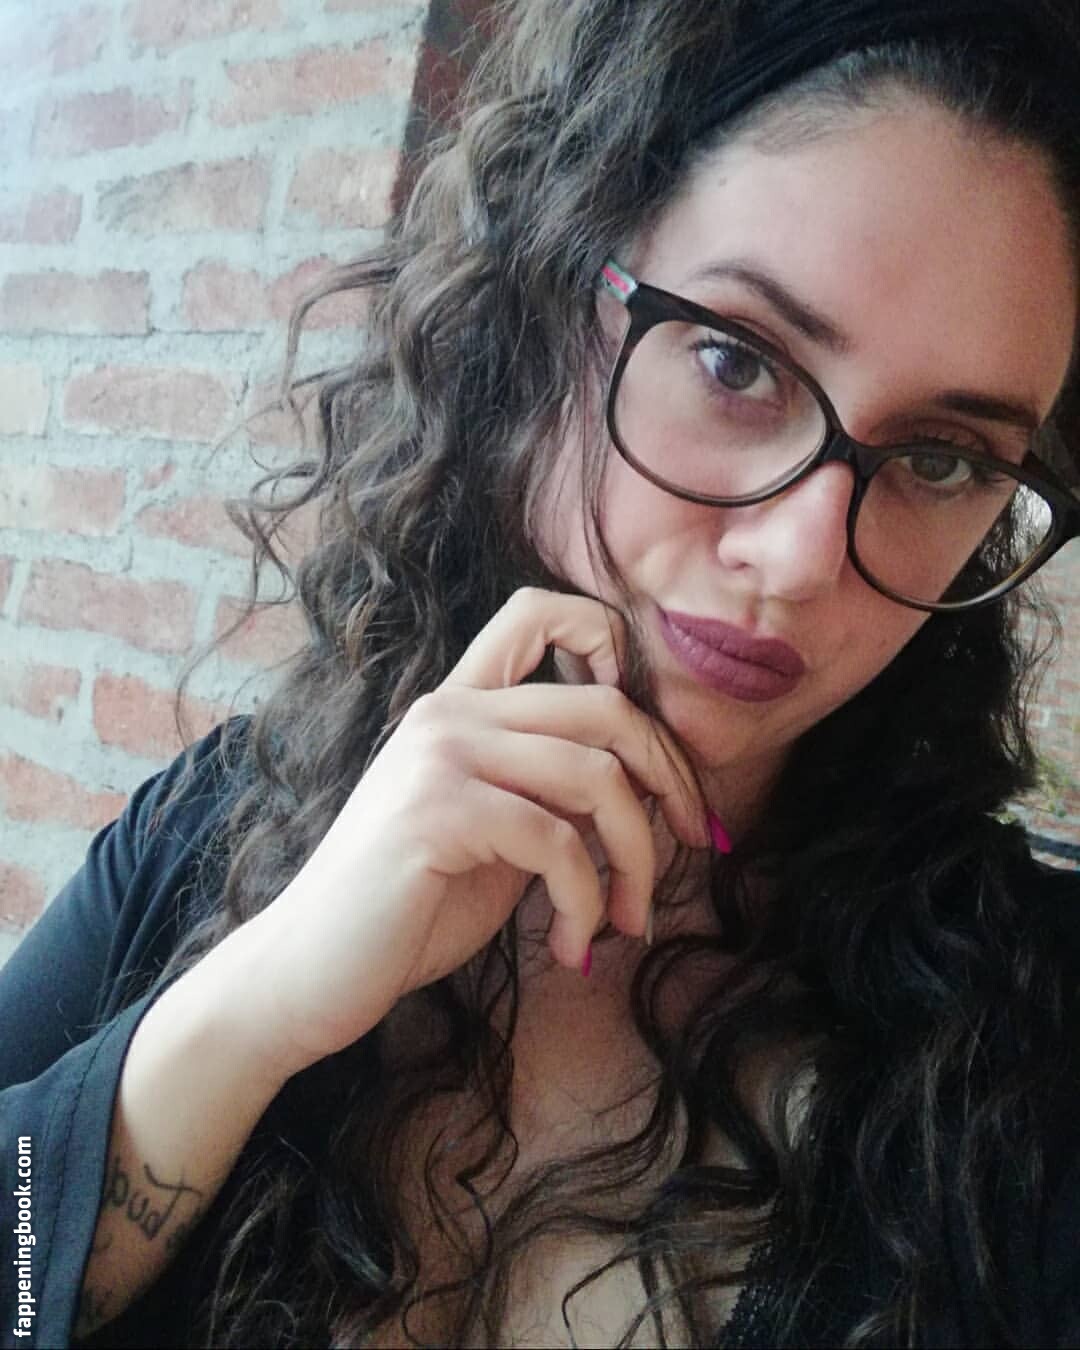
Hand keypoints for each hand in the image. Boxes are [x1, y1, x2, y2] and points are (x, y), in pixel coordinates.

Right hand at [239, 588, 708, 1078]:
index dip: (611, 643)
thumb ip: (549, 792)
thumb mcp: (494, 833)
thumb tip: (650, 788)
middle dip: (672, 778)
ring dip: (639, 859)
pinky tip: (573, 946)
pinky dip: (587, 902)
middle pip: (605, 704)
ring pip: (598, 777)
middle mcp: (449, 711)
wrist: (307, 972)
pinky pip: (559, 842)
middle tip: (696, 842)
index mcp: (459, 703)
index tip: (645, 734)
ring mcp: (440, 755)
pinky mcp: (437, 811)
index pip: (539, 611)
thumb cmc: (406, 908)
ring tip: (629, 921)